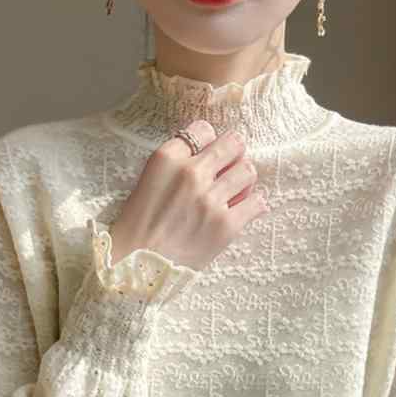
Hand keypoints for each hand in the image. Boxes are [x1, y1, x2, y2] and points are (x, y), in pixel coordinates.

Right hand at [108, 120, 267, 270]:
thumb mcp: (148, 180)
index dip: (209, 142)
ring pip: (248, 171)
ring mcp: (211, 200)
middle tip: (230, 167)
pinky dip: (255, 204)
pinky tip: (246, 209)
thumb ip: (176, 163)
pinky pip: (257, 203)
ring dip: (244, 179)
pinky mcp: (226, 226)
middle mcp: (191, 174)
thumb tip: (209, 155)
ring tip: (236, 191)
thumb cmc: (139, 226)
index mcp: (167, 158)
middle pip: (233, 144)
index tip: (207, 156)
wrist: (138, 267)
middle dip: (235, 153)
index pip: (204, 129)